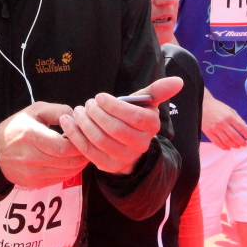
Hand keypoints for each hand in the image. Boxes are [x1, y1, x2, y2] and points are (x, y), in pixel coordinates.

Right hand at [0, 102, 88, 188]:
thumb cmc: (16, 128)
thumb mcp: (34, 110)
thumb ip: (57, 110)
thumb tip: (76, 117)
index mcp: (31, 136)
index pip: (64, 147)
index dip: (79, 143)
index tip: (83, 134)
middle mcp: (32, 158)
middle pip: (68, 162)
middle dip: (83, 154)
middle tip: (88, 144)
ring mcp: (33, 174)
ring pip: (68, 172)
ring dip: (79, 163)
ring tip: (80, 152)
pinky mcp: (35, 183)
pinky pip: (60, 179)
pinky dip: (70, 170)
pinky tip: (69, 160)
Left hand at [60, 76, 183, 174]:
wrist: (127, 147)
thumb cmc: (132, 119)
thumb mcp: (144, 104)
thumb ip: (156, 91)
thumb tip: (178, 80)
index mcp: (151, 126)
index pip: (135, 117)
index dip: (114, 106)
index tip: (99, 97)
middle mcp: (141, 144)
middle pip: (115, 129)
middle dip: (96, 113)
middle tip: (87, 104)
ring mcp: (124, 157)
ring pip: (100, 140)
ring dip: (84, 122)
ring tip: (78, 111)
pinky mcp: (107, 166)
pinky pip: (87, 150)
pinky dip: (74, 134)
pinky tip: (68, 121)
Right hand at [201, 89, 246, 149]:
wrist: (202, 104)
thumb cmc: (218, 107)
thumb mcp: (230, 110)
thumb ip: (239, 119)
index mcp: (229, 116)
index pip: (242, 128)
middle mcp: (222, 123)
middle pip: (235, 137)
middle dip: (242, 142)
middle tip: (245, 145)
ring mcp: (215, 128)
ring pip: (227, 141)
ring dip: (234, 146)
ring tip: (238, 146)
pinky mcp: (208, 131)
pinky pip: (217, 142)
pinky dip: (224, 147)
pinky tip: (228, 148)